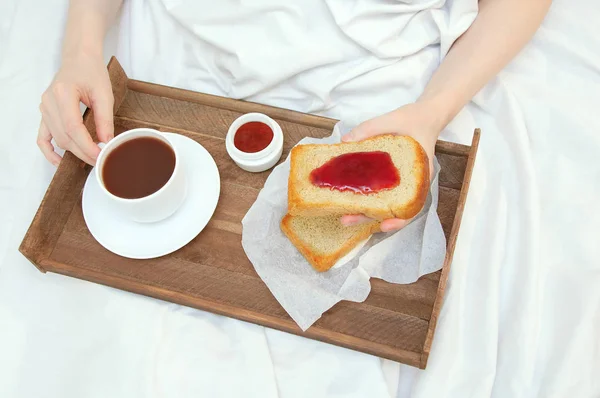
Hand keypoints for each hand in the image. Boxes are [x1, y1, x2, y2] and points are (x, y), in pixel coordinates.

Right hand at [37, 52, 113, 165]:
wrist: (79, 59)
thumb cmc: (91, 72)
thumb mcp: (104, 94)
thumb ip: (105, 119)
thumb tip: (107, 142)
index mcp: (63, 94)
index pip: (73, 127)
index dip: (86, 145)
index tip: (100, 156)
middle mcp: (49, 102)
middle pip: (64, 136)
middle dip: (83, 152)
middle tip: (101, 161)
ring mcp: (44, 108)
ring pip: (57, 138)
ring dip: (73, 152)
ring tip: (91, 159)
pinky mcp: (45, 113)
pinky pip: (42, 137)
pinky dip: (49, 151)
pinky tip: (59, 161)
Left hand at [340, 102, 440, 231]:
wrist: (424, 116)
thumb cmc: (415, 119)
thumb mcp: (393, 119)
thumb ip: (370, 129)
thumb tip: (345, 141)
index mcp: (420, 174)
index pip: (412, 204)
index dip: (399, 219)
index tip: (384, 225)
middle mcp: (412, 184)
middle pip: (394, 210)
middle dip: (370, 218)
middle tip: (347, 219)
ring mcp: (401, 183)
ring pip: (385, 205)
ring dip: (365, 213)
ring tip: (344, 216)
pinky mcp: (390, 179)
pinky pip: (380, 194)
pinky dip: (365, 199)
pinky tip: (348, 200)